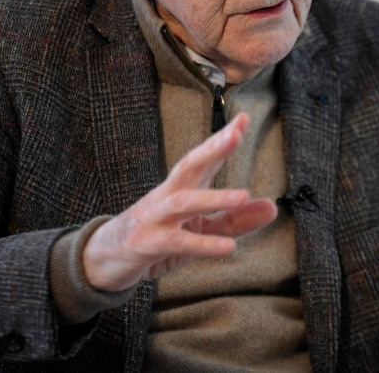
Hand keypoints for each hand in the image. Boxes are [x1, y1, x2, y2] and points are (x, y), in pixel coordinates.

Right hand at [82, 113, 277, 291]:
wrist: (106, 260)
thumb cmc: (157, 238)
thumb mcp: (200, 230)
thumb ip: (235, 221)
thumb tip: (272, 208)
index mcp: (182, 188)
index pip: (204, 159)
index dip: (223, 139)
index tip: (245, 119)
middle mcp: (168, 196)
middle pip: (189, 165)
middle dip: (212, 149)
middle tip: (236, 134)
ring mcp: (155, 217)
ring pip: (183, 202)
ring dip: (213, 197)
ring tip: (242, 195)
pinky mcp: (147, 243)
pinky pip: (177, 241)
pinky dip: (203, 243)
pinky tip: (227, 247)